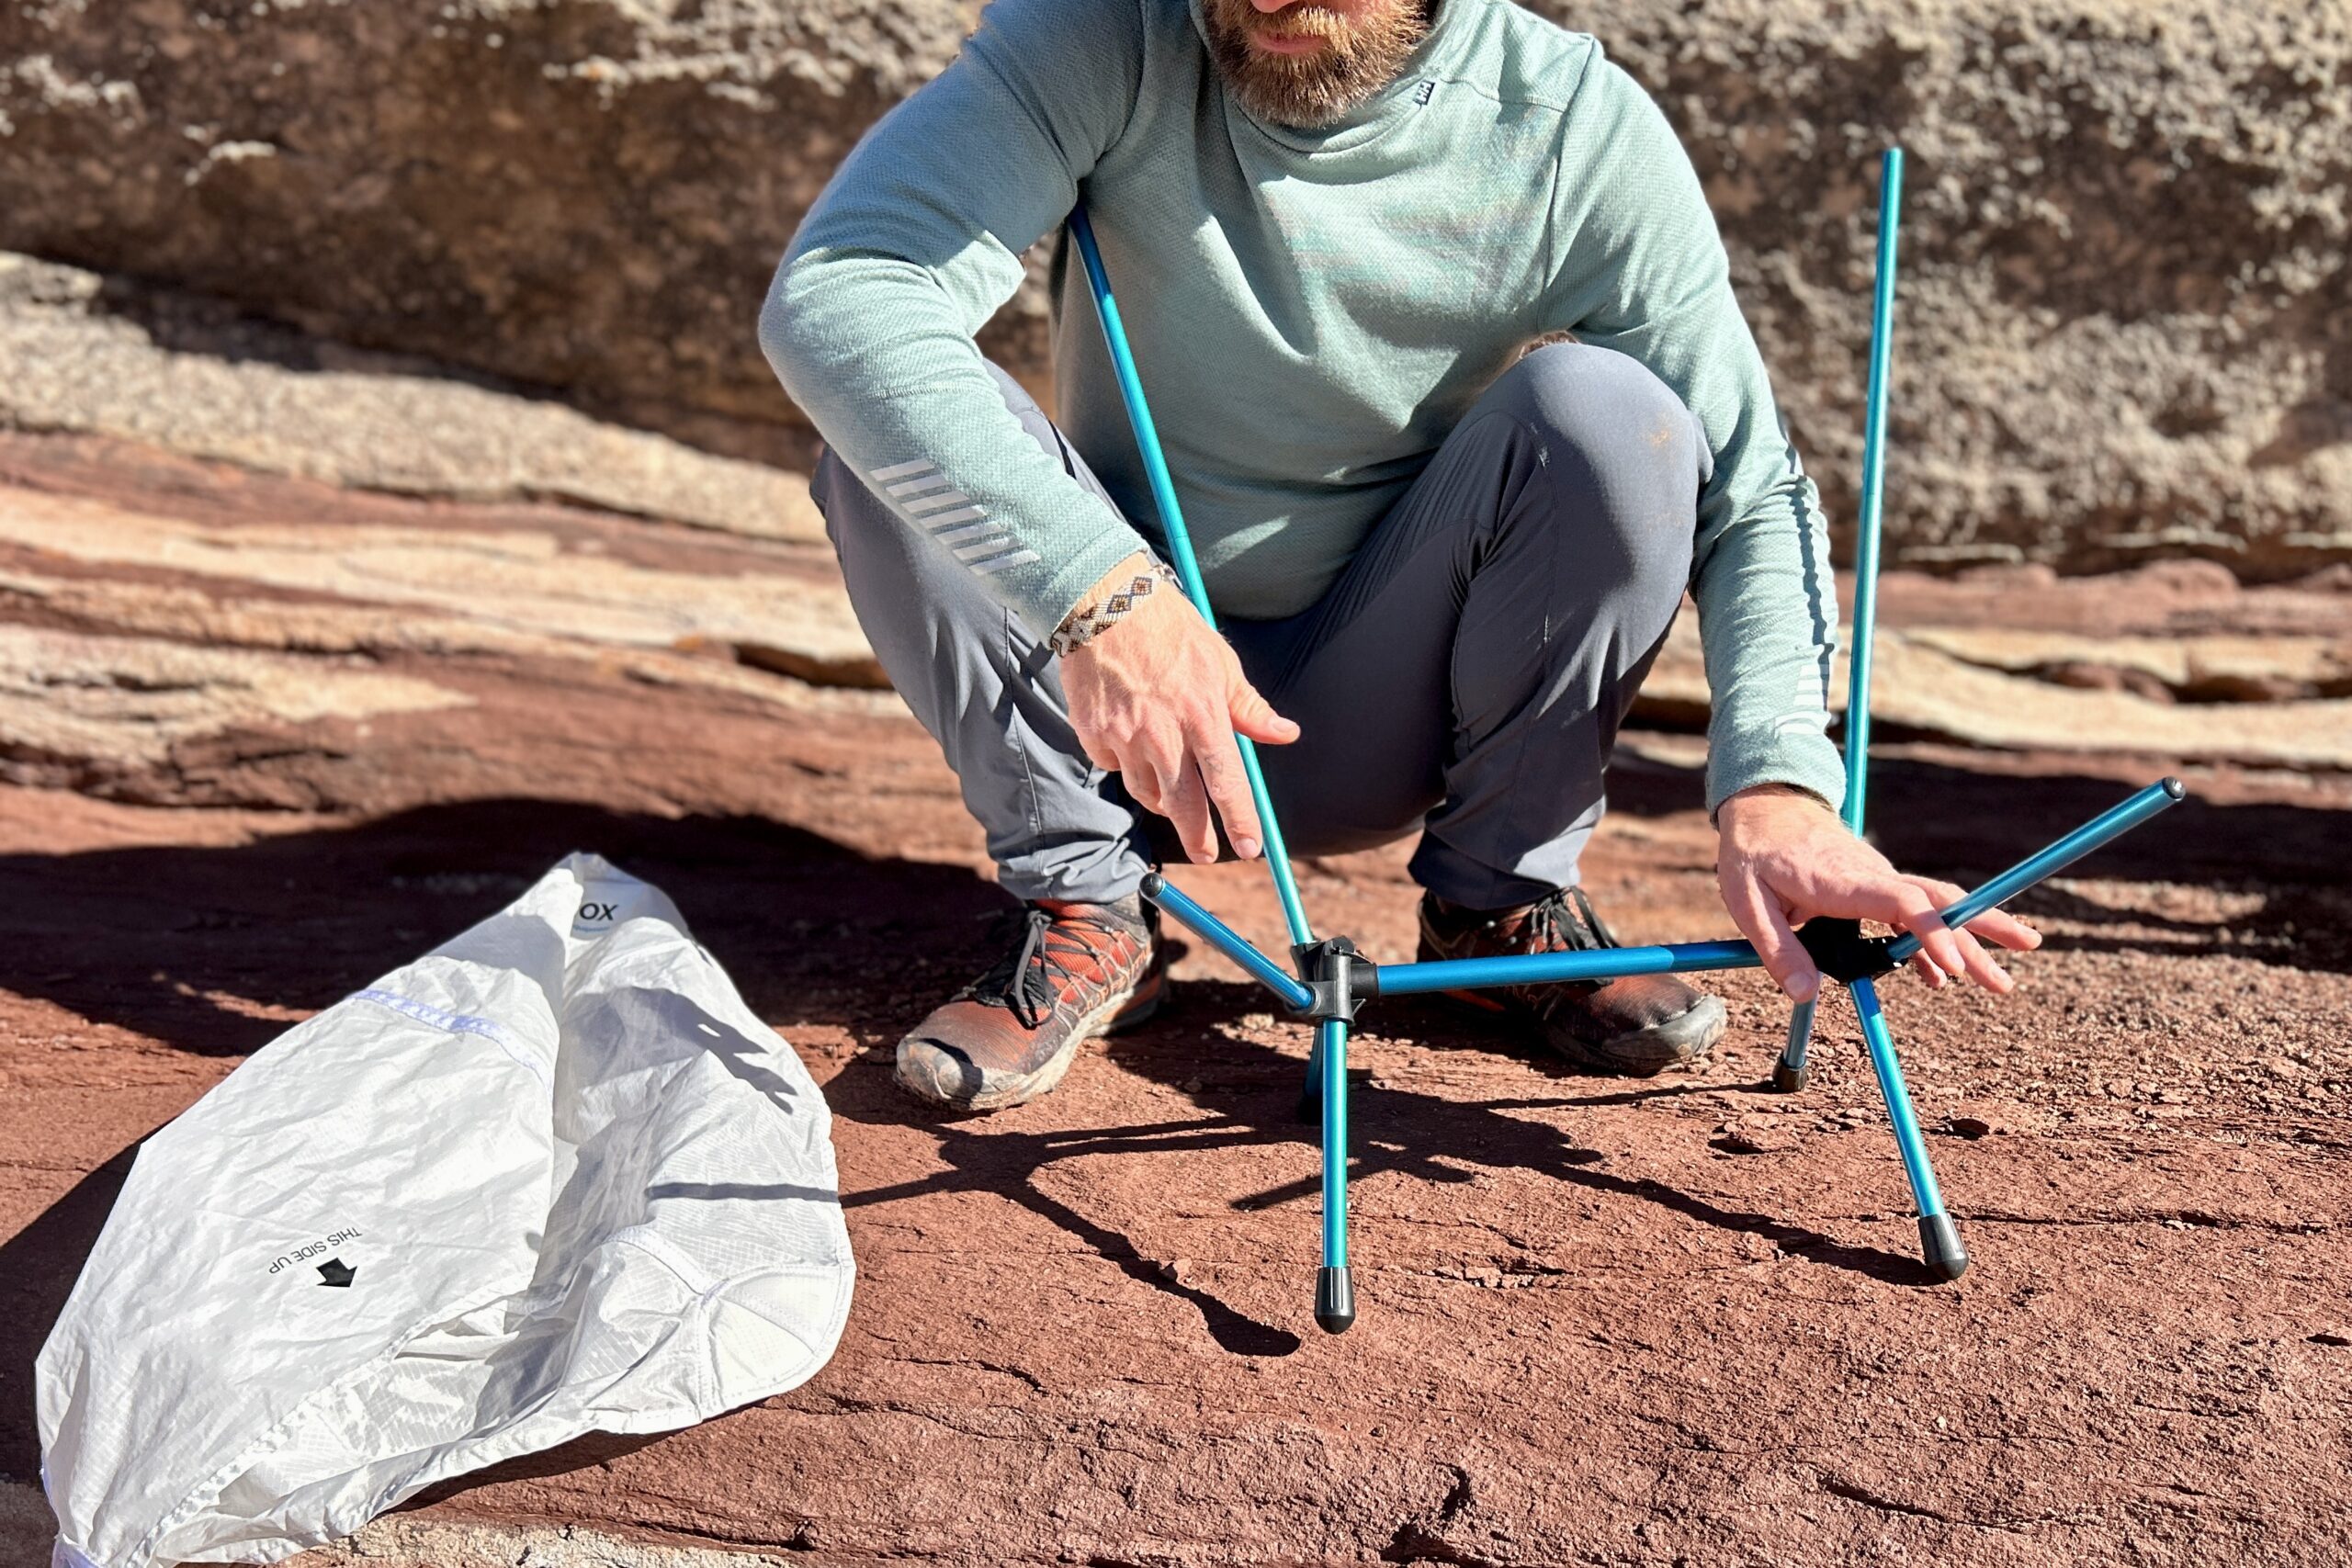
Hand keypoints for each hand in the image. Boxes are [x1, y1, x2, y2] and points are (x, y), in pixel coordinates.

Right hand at [1060, 555, 1297, 862]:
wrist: (1102, 602)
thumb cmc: (1170, 629)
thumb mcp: (1220, 661)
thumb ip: (1249, 707)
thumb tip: (1286, 734)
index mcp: (1202, 713)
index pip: (1226, 781)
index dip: (1239, 819)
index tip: (1249, 847)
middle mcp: (1163, 731)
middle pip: (1183, 804)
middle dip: (1198, 836)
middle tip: (1206, 853)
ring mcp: (1123, 735)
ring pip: (1146, 791)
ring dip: (1162, 800)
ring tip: (1172, 796)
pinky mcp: (1092, 733)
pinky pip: (1114, 765)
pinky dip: (1127, 763)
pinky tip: (1132, 742)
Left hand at [1715, 784, 2041, 1001]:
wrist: (1765, 806)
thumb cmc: (1754, 852)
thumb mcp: (1748, 903)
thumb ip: (1778, 949)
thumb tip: (1805, 995)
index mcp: (1842, 880)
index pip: (1901, 902)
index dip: (1931, 932)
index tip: (1953, 965)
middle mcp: (1872, 876)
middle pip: (1939, 900)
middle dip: (1983, 927)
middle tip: (2027, 949)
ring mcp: (1878, 878)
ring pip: (1936, 906)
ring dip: (1972, 939)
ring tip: (2003, 981)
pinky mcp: (1875, 885)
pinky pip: (1913, 913)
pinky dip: (1933, 942)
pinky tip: (1941, 976)